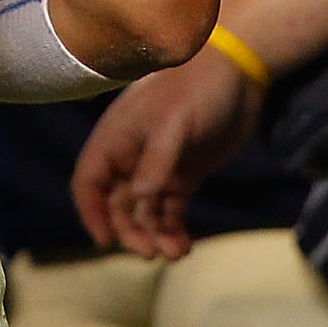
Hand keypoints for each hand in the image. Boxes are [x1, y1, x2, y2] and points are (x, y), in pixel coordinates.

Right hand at [70, 45, 261, 259]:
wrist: (239, 73)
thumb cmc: (197, 88)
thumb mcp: (174, 121)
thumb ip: (157, 159)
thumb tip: (138, 197)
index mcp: (116, 138)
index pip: (89, 181)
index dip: (91, 212)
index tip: (105, 241)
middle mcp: (131, 156)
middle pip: (116, 205)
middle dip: (129, 231)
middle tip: (150, 252)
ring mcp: (158, 167)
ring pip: (145, 212)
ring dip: (155, 235)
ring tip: (176, 253)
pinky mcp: (184, 175)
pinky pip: (171, 210)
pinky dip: (174, 229)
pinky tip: (185, 245)